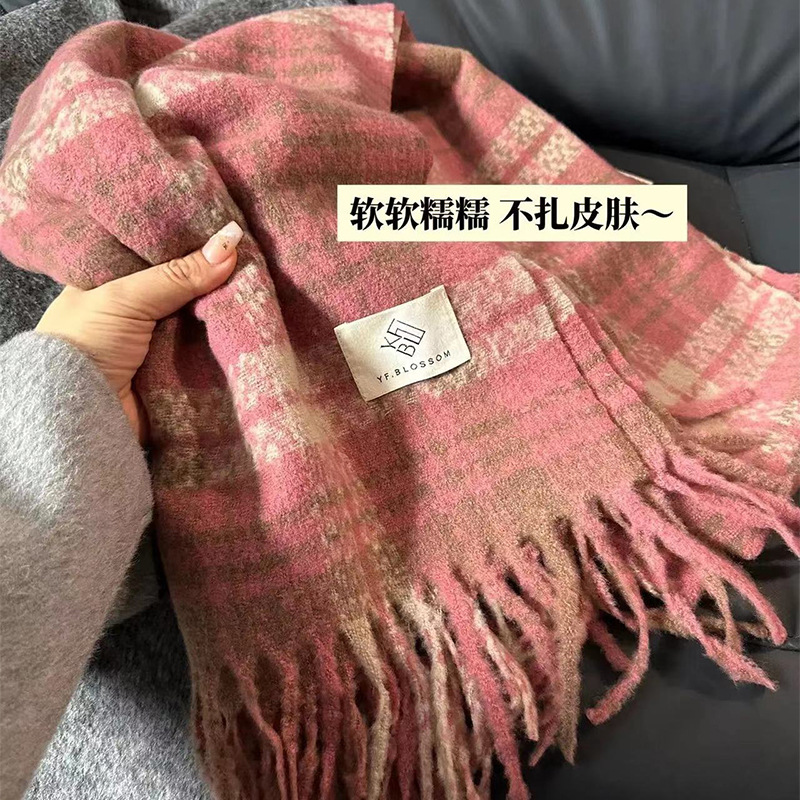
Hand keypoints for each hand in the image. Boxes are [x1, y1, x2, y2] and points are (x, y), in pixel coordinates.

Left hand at [36, 221, 243, 442]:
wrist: (78, 414)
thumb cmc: (85, 344)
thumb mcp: (127, 297)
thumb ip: (178, 273)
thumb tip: (231, 241)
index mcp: (110, 285)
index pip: (156, 256)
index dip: (188, 244)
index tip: (226, 230)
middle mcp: (134, 314)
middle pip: (184, 290)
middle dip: (214, 281)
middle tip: (255, 258)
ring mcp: (155, 346)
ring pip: (199, 324)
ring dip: (223, 315)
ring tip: (262, 288)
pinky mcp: (173, 376)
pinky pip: (205, 356)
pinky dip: (224, 347)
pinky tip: (252, 326)